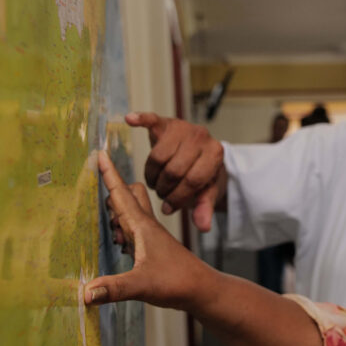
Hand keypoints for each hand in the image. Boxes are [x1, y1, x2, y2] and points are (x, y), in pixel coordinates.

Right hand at [84, 151, 207, 307]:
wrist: (202, 290)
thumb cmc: (177, 282)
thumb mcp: (142, 285)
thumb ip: (113, 289)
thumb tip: (85, 293)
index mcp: (142, 226)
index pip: (121, 193)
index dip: (109, 174)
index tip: (98, 153)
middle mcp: (146, 226)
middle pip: (127, 195)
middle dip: (112, 194)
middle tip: (103, 212)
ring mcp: (150, 235)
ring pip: (129, 211)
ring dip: (115, 216)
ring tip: (116, 240)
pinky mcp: (152, 246)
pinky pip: (132, 228)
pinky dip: (122, 231)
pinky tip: (121, 248)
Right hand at [126, 112, 226, 230]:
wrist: (202, 151)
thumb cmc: (204, 173)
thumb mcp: (208, 191)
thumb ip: (205, 207)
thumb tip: (204, 226)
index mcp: (215, 154)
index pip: (193, 180)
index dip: (179, 197)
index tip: (169, 207)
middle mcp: (200, 137)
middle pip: (174, 169)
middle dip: (165, 188)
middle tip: (162, 194)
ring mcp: (183, 128)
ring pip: (158, 156)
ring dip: (152, 174)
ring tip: (155, 182)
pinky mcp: (166, 122)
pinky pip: (151, 119)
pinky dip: (141, 119)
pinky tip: (130, 119)